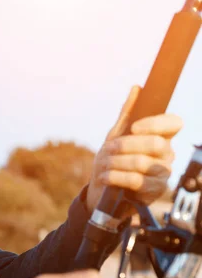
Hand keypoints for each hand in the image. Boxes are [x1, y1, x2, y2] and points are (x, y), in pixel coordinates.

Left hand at [86, 85, 182, 215]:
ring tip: (103, 164)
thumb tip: (137, 88)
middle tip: (108, 149)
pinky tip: (104, 177)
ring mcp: (163, 172)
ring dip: (116, 162)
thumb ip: (127, 114)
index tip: (134, 127)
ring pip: (143, 163)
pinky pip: (135, 180)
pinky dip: (115, 177)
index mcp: (161, 136)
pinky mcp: (154, 190)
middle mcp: (167, 154)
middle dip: (126, 145)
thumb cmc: (114, 158)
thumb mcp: (116, 135)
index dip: (156, 123)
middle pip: (155, 144)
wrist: (104, 187)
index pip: (174, 123)